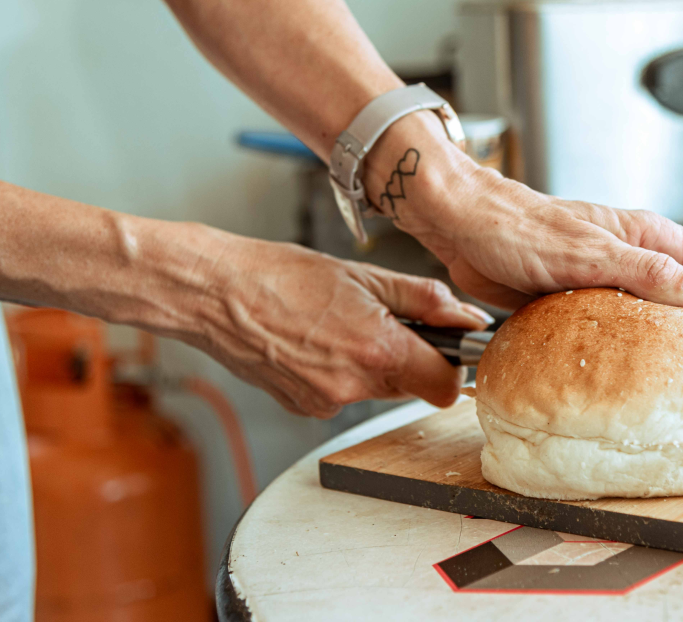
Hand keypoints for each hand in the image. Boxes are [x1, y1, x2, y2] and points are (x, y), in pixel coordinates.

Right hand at [187, 236, 490, 417]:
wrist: (215, 293)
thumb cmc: (281, 275)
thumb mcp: (365, 276)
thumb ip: (425, 300)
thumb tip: (468, 317)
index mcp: (377, 350)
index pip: (444, 386)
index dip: (450, 366)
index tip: (444, 345)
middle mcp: (353, 386)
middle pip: (410, 386)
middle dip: (408, 357)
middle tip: (380, 319)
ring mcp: (325, 402)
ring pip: (375, 389)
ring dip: (372, 363)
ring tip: (339, 324)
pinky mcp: (303, 407)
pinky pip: (341, 394)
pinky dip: (339, 372)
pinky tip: (315, 341)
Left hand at [411, 168, 682, 354]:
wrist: (462, 226)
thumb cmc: (516, 228)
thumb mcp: (587, 253)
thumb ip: (650, 273)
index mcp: (654, 237)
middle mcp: (644, 257)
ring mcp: (618, 280)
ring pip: (677, 313)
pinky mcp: (589, 300)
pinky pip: (635, 329)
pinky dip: (653, 354)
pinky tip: (648, 383)